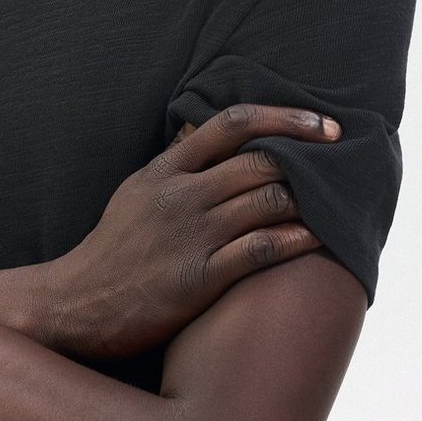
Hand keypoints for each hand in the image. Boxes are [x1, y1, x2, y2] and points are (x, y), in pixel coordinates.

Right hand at [47, 103, 339, 359]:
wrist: (77, 303)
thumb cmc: (113, 247)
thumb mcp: (136, 191)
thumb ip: (173, 160)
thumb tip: (202, 125)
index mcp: (166, 171)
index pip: (232, 123)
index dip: (284, 117)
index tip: (323, 125)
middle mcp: (181, 196)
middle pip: (260, 161)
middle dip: (309, 160)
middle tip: (344, 164)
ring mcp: (190, 236)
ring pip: (268, 202)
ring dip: (309, 200)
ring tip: (336, 203)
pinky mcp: (198, 278)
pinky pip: (260, 250)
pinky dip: (296, 240)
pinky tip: (316, 237)